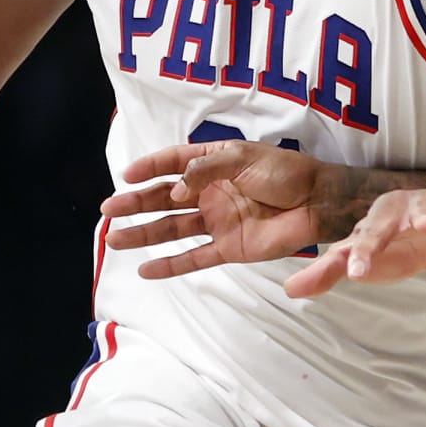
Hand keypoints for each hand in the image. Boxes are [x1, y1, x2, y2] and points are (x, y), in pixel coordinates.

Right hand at [98, 140, 326, 279]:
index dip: (149, 167)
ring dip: (143, 233)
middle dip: (136, 203)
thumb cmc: (284, 172)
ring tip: (114, 239)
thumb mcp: (243, 158)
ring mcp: (217, 221)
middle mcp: (210, 191)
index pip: (173, 162)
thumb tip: (175, 189)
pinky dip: (170, 264)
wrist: (317, 202)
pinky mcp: (228, 247)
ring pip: (172, 228)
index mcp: (214, 162)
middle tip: (108, 210)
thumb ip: (206, 170)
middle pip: (165, 198)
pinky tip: (146, 268)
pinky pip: (193, 257)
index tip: (125, 176)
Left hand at [284, 189, 425, 299]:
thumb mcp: (362, 255)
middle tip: (421, 227)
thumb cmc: (393, 241)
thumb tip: (290, 290)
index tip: (354, 272)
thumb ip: (330, 270)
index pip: (371, 230)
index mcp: (387, 213)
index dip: (363, 249)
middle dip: (421, 217)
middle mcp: (422, 208)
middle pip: (421, 209)